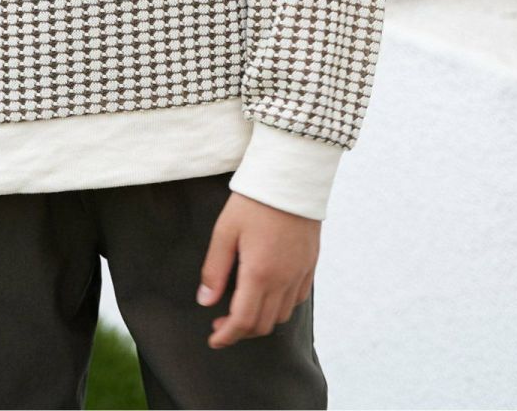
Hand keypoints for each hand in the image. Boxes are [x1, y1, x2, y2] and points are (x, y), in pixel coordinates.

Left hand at [196, 191, 319, 348]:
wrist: (291, 177)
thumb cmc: (253, 201)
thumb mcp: (225, 231)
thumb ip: (214, 270)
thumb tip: (206, 301)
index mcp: (260, 274)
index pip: (243, 321)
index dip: (227, 336)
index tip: (214, 339)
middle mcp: (283, 280)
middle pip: (263, 324)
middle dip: (240, 331)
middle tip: (221, 324)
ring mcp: (300, 273)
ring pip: (281, 315)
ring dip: (261, 320)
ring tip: (242, 309)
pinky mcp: (310, 264)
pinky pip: (297, 299)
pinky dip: (280, 306)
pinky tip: (267, 294)